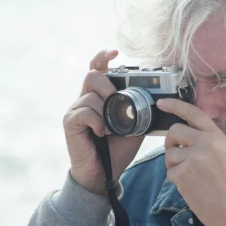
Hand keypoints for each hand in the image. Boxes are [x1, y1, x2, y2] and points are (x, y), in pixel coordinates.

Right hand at [63, 49, 144, 195]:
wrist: (104, 173)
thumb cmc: (117, 150)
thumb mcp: (134, 127)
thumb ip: (139, 111)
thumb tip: (156, 98)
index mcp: (100, 97)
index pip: (96, 69)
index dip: (103, 57)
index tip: (115, 52)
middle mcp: (85, 99)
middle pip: (92, 76)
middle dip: (108, 87)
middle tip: (117, 103)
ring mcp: (76, 110)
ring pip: (90, 95)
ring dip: (105, 111)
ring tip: (110, 129)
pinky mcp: (70, 122)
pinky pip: (85, 111)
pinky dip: (97, 121)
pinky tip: (101, 133)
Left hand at [158, 99, 225, 225]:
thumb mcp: (223, 155)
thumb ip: (205, 142)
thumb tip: (179, 135)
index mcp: (217, 136)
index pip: (193, 113)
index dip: (175, 105)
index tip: (161, 102)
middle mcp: (206, 143)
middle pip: (174, 131)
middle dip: (170, 143)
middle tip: (177, 156)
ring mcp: (194, 158)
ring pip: (170, 153)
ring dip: (174, 166)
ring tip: (192, 177)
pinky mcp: (183, 173)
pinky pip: (170, 171)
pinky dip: (176, 180)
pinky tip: (191, 187)